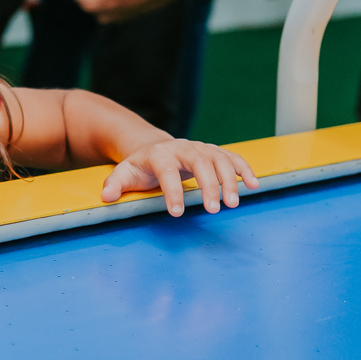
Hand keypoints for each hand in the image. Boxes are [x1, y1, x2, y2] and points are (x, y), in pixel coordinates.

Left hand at [101, 139, 258, 216]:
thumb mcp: (124, 173)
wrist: (153, 146)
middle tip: (213, 210)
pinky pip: (233, 158)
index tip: (178, 213)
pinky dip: (245, 170)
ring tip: (233, 203)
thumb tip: (106, 198)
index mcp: (159, 154)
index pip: (167, 171)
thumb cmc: (139, 166)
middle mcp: (182, 147)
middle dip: (208, 186)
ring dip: (229, 180)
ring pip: (219, 159)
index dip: (172, 191)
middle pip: (199, 162)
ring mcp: (200, 148)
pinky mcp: (214, 152)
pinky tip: (254, 186)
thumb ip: (115, 185)